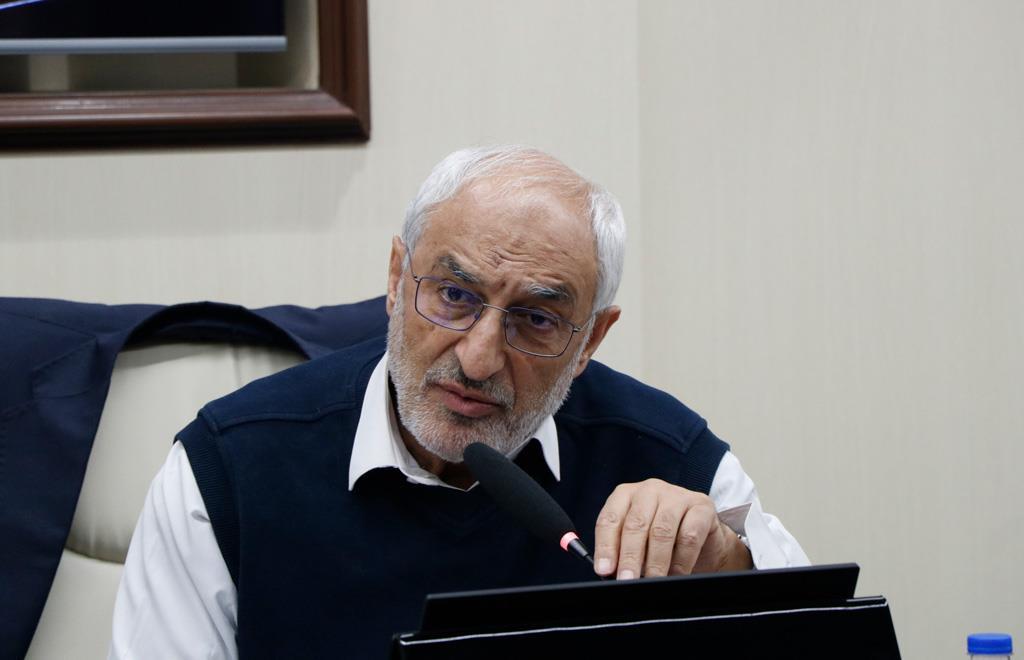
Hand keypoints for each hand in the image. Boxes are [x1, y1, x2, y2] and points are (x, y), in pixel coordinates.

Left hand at [593, 478, 751, 578]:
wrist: (705, 543)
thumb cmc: (664, 542)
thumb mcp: (638, 543)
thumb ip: (623, 552)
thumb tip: (612, 573)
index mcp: (626, 495)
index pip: (610, 519)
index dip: (606, 546)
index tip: (604, 569)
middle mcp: (649, 490)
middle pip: (635, 524)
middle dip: (630, 556)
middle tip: (627, 580)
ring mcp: (676, 495)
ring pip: (661, 531)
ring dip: (655, 561)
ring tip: (653, 581)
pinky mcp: (702, 507)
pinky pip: (689, 536)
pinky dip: (681, 561)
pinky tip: (676, 575)